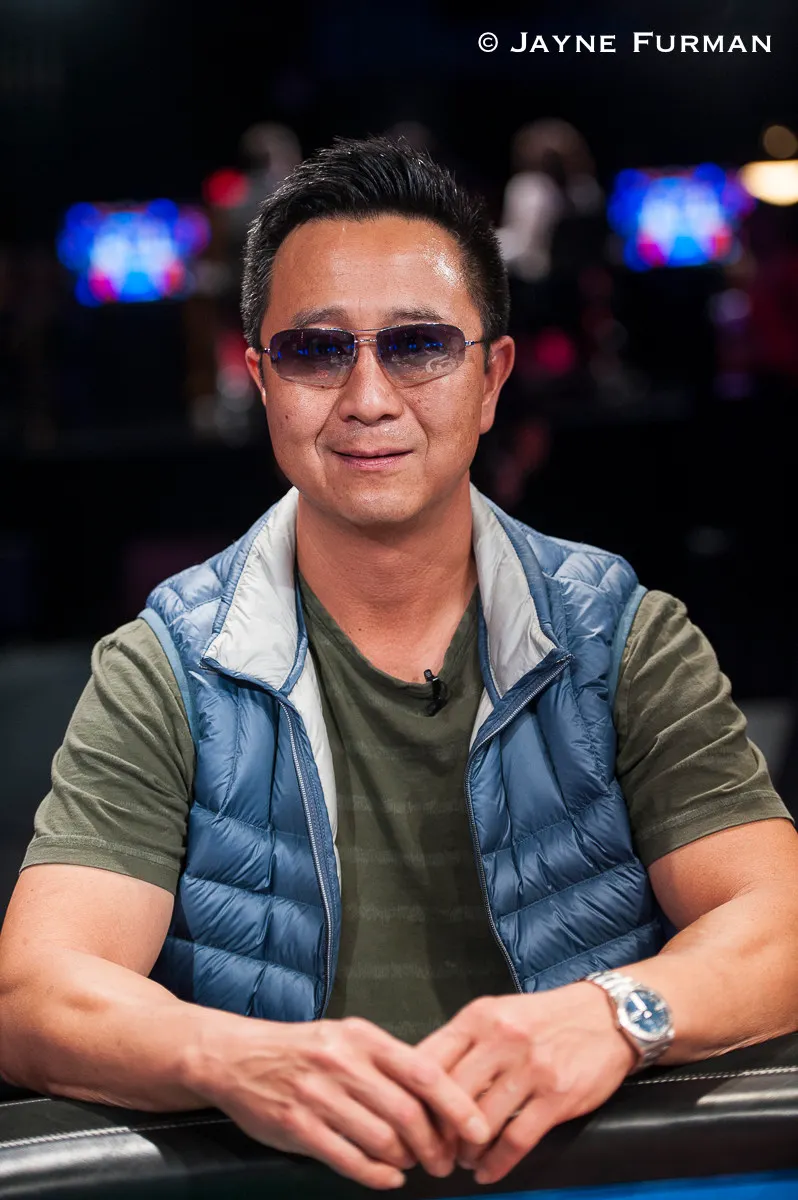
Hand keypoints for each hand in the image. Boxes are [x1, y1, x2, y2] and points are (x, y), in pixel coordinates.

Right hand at [193, 1014, 491, 1189]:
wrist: (239, 1057)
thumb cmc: (306, 1050)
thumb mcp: (348, 1038)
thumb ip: (389, 1063)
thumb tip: (440, 1096)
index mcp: (363, 1037)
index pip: (423, 1071)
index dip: (456, 1105)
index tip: (478, 1129)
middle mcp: (344, 1063)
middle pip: (407, 1113)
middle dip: (435, 1146)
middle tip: (444, 1161)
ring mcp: (319, 1096)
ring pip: (382, 1140)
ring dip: (407, 1160)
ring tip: (412, 1163)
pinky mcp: (298, 1127)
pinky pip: (350, 1160)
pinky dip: (377, 1174)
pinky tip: (388, 1175)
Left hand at [417, 983, 636, 1183]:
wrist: (605, 1016)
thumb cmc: (543, 1018)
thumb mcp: (498, 1013)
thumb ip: (464, 1042)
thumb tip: (423, 1079)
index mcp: (479, 1017)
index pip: (429, 1059)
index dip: (413, 1096)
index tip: (407, 1120)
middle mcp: (501, 1039)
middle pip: (450, 1096)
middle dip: (437, 1132)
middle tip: (432, 1150)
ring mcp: (529, 1068)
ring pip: (480, 1123)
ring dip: (465, 1151)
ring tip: (461, 1160)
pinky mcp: (556, 1096)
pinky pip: (516, 1140)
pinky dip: (496, 1164)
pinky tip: (487, 1173)